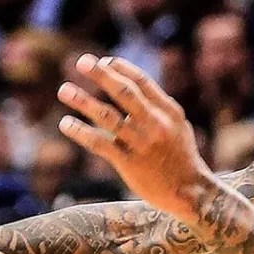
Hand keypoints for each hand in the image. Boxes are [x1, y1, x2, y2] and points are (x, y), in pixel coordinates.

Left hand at [57, 54, 211, 217]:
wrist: (189, 191)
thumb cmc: (181, 156)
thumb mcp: (177, 126)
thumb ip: (158, 106)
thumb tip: (132, 84)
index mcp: (169, 111)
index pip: (142, 82)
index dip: (121, 69)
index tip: (103, 61)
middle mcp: (155, 124)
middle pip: (124, 92)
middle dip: (101, 75)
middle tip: (82, 62)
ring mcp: (141, 144)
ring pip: (107, 116)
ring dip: (83, 101)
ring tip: (64, 90)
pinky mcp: (129, 163)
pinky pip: (100, 144)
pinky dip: (80, 132)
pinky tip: (66, 124)